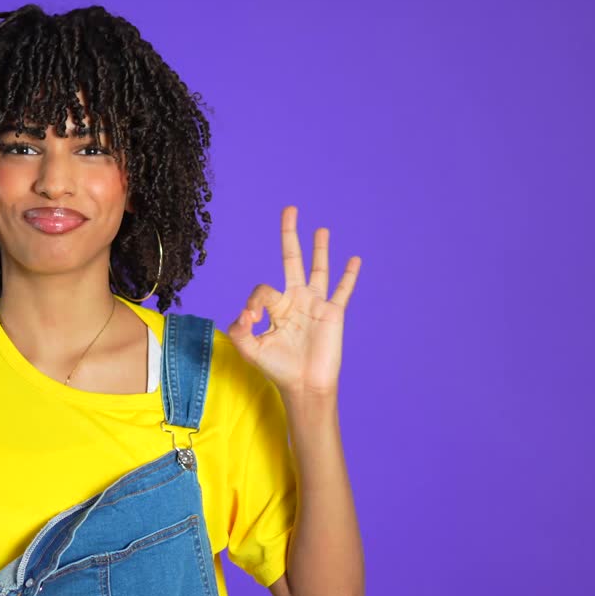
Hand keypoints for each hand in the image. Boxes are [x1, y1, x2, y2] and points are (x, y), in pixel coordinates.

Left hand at [226, 205, 360, 398]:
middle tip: (290, 209)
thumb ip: (239, 330)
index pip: (262, 290)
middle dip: (289, 235)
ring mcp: (315, 305)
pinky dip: (349, 275)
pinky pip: (342, 290)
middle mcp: (295, 300)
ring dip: (320, 249)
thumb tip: (243, 312)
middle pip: (292, 259)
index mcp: (275, 307)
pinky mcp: (333, 313)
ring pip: (318, 269)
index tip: (251, 319)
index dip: (253, 301)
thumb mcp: (250, 350)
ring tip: (321, 229)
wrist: (304, 386)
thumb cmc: (277, 370)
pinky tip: (355, 259)